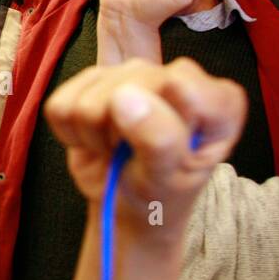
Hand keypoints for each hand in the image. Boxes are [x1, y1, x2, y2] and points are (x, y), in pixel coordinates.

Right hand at [44, 58, 244, 236]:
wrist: (126, 205)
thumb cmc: (159, 194)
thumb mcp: (169, 178)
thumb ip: (158, 138)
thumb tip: (124, 96)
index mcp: (217, 100)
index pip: (180, 82)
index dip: (159, 117)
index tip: (161, 150)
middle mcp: (177, 77)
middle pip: (130, 80)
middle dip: (119, 126)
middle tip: (131, 153)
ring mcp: (134, 74)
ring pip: (91, 90)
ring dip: (92, 132)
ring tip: (113, 149)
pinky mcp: (93, 82)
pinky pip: (61, 101)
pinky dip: (69, 132)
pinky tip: (92, 141)